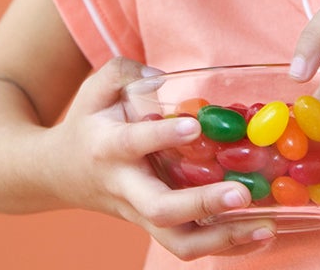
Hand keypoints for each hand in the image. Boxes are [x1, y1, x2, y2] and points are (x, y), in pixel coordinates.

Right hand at [46, 57, 275, 259]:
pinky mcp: (157, 227)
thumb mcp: (94, 89)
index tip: (193, 126)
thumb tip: (159, 78)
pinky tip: (260, 235)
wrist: (55, 174)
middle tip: (241, 193)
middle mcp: (126, 187)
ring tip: (265, 226)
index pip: (133, 143)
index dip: (161, 136)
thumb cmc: (86, 125)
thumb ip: (123, 73)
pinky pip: (190, 245)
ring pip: (178, 241)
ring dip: (223, 238)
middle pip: (160, 209)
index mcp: (108, 147)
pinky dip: (227, 246)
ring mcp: (141, 214)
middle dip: (202, 204)